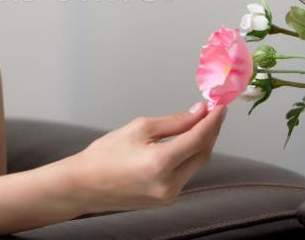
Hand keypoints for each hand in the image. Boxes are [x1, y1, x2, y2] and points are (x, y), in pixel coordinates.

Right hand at [67, 101, 226, 213]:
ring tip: (200, 122)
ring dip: (201, 143)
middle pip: (203, 153)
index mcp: (160, 164)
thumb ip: (174, 122)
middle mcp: (169, 184)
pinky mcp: (166, 200)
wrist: (84, 185)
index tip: (220, 105)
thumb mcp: (138, 129)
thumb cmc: (104, 155)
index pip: (198, 138)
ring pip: (196, 164)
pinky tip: (186, 142)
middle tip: (212, 111)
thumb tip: (199, 112)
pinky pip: (185, 173)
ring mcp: (169, 195)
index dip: (213, 120)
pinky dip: (189, 156)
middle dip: (210, 131)